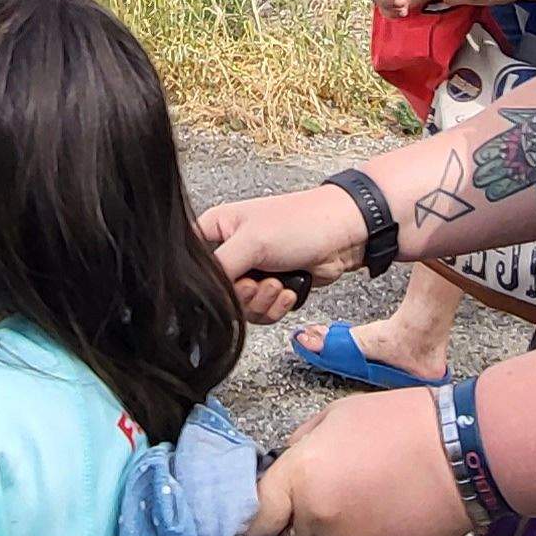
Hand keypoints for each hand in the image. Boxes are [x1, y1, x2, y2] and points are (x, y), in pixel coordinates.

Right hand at [197, 186, 367, 323]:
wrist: (344, 235)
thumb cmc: (303, 222)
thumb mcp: (252, 240)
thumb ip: (220, 268)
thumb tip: (200, 293)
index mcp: (217, 228)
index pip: (192, 263)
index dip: (206, 280)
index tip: (227, 281)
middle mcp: (231, 250)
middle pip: (218, 292)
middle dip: (244, 295)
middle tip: (259, 281)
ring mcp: (252, 271)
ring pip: (240, 307)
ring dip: (263, 302)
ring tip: (279, 283)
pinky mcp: (271, 288)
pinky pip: (261, 313)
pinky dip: (276, 307)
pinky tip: (288, 291)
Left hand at [244, 388, 472, 535]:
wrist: (461, 453)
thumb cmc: (401, 424)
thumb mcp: (338, 415)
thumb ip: (303, 444)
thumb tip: (292, 461)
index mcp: (301, 479)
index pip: (258, 518)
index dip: (263, 513)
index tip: (271, 508)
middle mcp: (320, 521)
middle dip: (305, 519)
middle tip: (335, 488)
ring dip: (340, 529)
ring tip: (372, 493)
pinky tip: (392, 507)